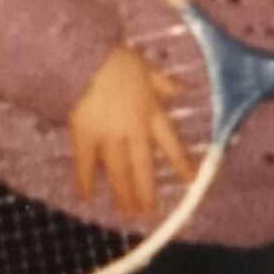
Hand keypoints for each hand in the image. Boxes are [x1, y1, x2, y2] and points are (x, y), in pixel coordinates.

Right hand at [68, 44, 196, 221]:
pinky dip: (85, 180)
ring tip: (127, 214)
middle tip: (149, 213)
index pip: (170, 143)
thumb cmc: (117, 60)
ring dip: (123, 194)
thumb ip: (163, 82)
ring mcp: (109, 137)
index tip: (190, 180)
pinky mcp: (84, 137)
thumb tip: (180, 90)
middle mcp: (133, 130)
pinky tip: (87, 198)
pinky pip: (85, 164)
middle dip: (146, 192)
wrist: (86, 60)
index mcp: (151, 112)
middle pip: (143, 167)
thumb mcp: (147, 67)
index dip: (180, 162)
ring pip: (119, 172)